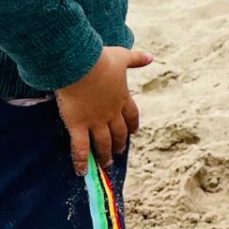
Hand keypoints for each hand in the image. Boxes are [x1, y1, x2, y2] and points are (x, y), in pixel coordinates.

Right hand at [56, 46, 151, 174]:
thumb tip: (151, 57)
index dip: (132, 124)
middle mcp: (111, 113)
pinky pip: (80, 148)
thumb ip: (136, 59)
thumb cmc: (99, 59)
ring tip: (106, 164)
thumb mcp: (122, 56)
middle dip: (120, 143)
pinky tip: (82, 172)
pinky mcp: (78, 126)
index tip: (133, 132)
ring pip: (103, 143)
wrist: (80, 66)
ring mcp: (95, 121)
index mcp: (122, 97)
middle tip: (118, 152)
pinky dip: (82, 161)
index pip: (131, 115)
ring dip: (105, 154)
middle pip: (119, 133)